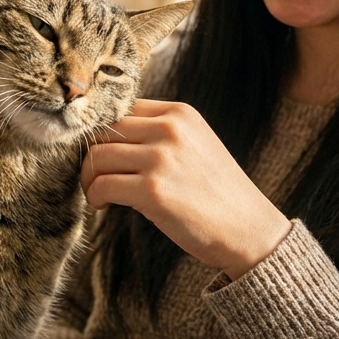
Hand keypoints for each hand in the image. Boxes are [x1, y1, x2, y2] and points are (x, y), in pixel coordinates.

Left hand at [82, 99, 292, 278]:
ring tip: (97, 193)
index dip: (102, 132)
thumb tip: (107, 134)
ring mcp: (161, 159)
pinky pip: (102, 186)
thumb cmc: (217, 192)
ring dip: (88, 178)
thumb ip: (159, 131)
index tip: (101, 153)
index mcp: (180, 113)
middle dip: (90, 155)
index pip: (120, 109)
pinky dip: (95, 197)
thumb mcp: (195, 144)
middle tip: (93, 176)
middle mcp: (170, 129)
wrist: (250, 230)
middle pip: (103, 130)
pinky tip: (102, 206)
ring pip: (97, 157)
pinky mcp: (153, 191)